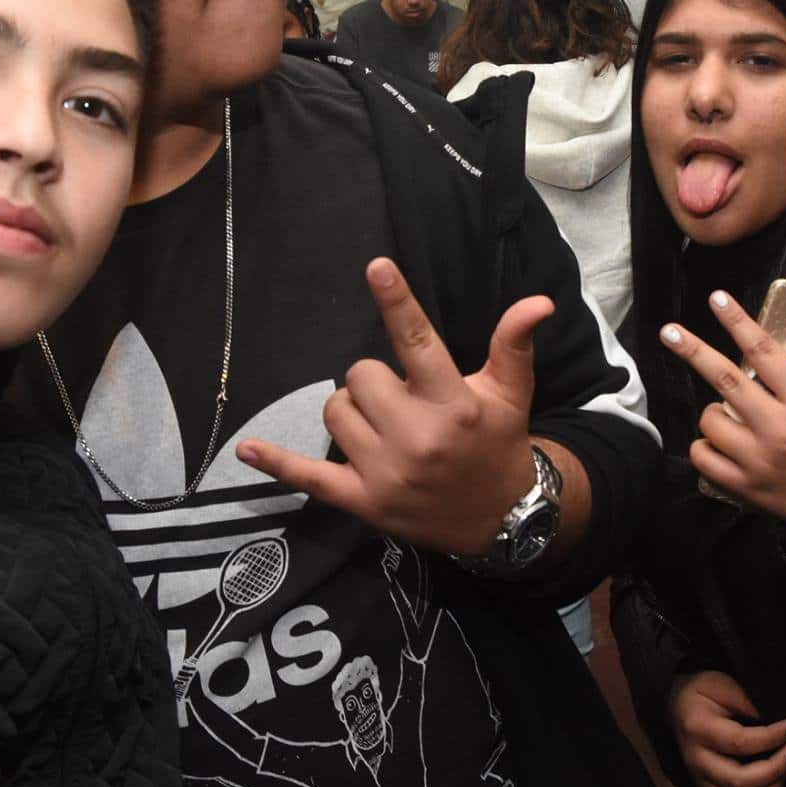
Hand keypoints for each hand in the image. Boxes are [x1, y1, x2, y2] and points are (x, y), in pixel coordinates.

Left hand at [238, 257, 551, 555]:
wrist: (502, 520)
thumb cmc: (498, 444)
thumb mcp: (511, 394)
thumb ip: (514, 344)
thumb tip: (537, 301)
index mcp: (452, 404)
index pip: (418, 341)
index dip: (396, 301)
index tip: (376, 266)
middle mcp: (417, 437)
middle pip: (361, 375)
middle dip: (377, 381)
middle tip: (404, 400)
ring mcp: (386, 472)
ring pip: (336, 412)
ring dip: (353, 412)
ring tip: (385, 427)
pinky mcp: (363, 501)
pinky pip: (310, 477)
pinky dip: (277, 464)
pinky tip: (247, 450)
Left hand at [661, 290, 785, 522]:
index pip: (764, 352)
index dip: (738, 322)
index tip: (717, 299)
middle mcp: (777, 426)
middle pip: (725, 379)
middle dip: (693, 350)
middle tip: (669, 331)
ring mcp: (758, 458)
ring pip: (711, 420)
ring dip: (712, 411)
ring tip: (728, 414)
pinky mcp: (746, 485)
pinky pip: (704, 458)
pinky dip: (704, 446)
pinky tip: (717, 442)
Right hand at [669, 670, 785, 786]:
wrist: (679, 706)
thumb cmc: (704, 693)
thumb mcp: (724, 685)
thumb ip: (749, 701)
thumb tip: (779, 725)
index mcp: (698, 729)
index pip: (740, 742)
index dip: (772, 737)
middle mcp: (697, 761)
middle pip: (739, 782)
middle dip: (775, 769)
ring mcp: (701, 782)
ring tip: (785, 768)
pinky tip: (772, 783)